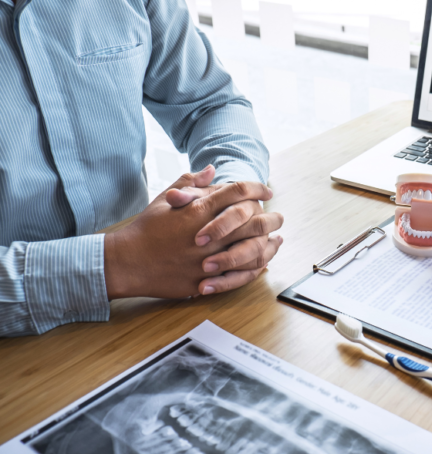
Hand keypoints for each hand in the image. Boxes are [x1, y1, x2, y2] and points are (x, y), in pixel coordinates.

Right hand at [104, 166, 280, 298]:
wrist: (127, 262)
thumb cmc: (145, 229)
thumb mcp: (165, 200)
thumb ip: (190, 182)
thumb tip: (211, 169)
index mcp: (199, 211)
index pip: (238, 193)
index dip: (257, 188)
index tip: (267, 190)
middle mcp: (208, 235)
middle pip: (253, 222)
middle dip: (271, 218)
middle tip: (279, 217)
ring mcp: (208, 260)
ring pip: (252, 251)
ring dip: (268, 245)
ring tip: (276, 239)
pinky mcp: (205, 280)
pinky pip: (239, 276)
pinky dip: (255, 269)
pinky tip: (263, 263)